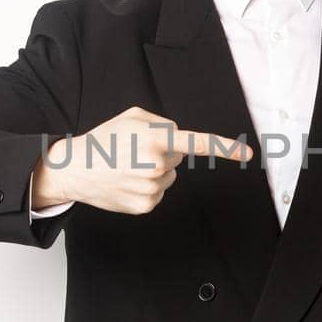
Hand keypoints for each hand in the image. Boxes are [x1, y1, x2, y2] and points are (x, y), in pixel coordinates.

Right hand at [30, 105, 251, 214]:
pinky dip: (146, 187)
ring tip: (126, 166)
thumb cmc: (104, 139)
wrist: (74, 169)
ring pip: (169, 176)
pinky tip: (126, 181)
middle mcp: (157, 165)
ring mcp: (152, 188)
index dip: (224, 148)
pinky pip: (158, 192)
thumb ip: (162, 123)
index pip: (197, 144)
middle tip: (133, 150)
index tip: (247, 154)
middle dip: (162, 152)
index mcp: (156, 139)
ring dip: (154, 170)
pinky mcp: (145, 205)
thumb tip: (179, 140)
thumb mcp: (132, 116)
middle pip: (177, 157)